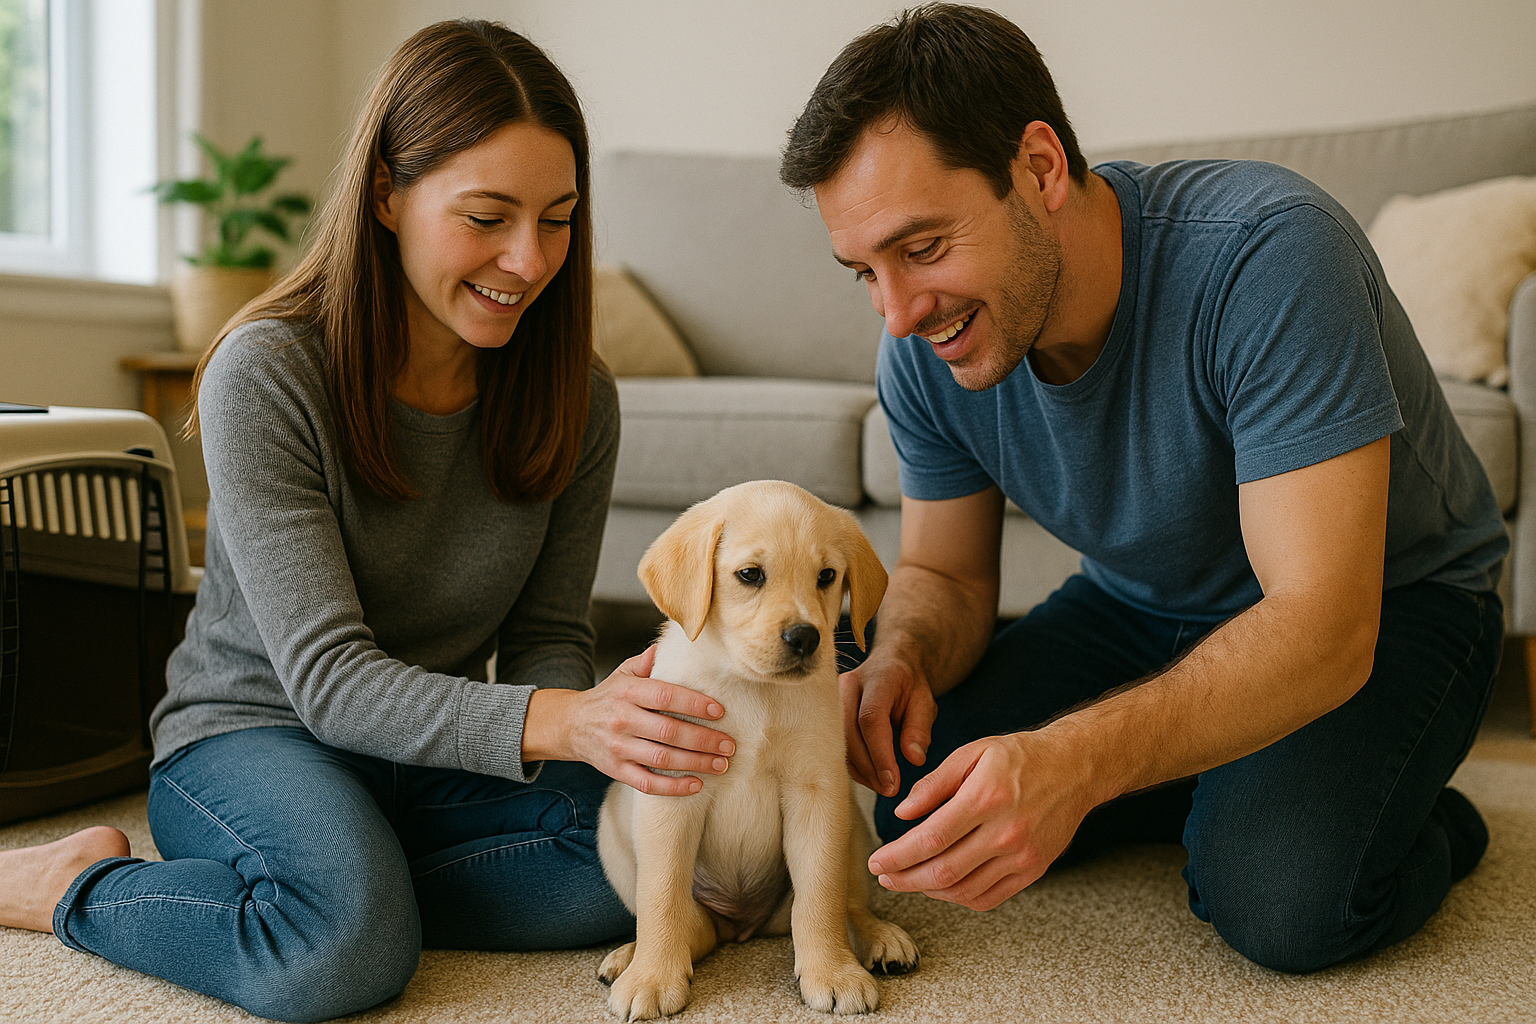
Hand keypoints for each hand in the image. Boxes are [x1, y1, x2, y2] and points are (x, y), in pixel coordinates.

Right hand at [524, 646, 735, 795]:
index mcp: (628, 692)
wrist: (570, 725)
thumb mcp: (623, 673)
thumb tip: (670, 645)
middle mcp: (622, 720)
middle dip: (704, 739)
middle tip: (729, 744)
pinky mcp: (617, 770)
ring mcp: (619, 748)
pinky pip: (647, 783)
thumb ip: (648, 661)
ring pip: (662, 759)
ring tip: (722, 764)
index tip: (720, 711)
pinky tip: (697, 784)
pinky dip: (673, 787)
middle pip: (669, 731)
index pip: (665, 696)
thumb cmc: (608, 697)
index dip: (694, 704)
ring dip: (696, 763)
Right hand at [839, 657, 936, 796]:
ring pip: (837, 741)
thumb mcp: (925, 702)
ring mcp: (831, 697)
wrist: (891, 666)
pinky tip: (870, 776)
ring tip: (883, 786)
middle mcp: (848, 685)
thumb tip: (914, 759)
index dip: (880, 754)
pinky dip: (852, 764)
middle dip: (869, 767)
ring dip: (859, 769)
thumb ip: (920, 729)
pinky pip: (834, 744)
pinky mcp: (826, 712)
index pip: (870, 718)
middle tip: (890, 789)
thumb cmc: (908, 685)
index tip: (893, 781)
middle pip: (848, 732)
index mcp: (877, 678)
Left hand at [866, 730, 1094, 909]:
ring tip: (907, 881)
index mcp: (985, 798)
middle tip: (884, 877)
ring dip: (928, 891)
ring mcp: (1022, 856)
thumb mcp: (972, 753)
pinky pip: (988, 897)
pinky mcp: (1033, 870)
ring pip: (963, 890)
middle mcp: (1005, 832)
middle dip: (905, 879)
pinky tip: (941, 887)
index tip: (876, 861)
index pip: (931, 838)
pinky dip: (958, 898)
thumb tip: (901, 814)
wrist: (1074, 768)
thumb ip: (933, 784)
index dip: (898, 856)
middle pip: (943, 871)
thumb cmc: (1019, 756)